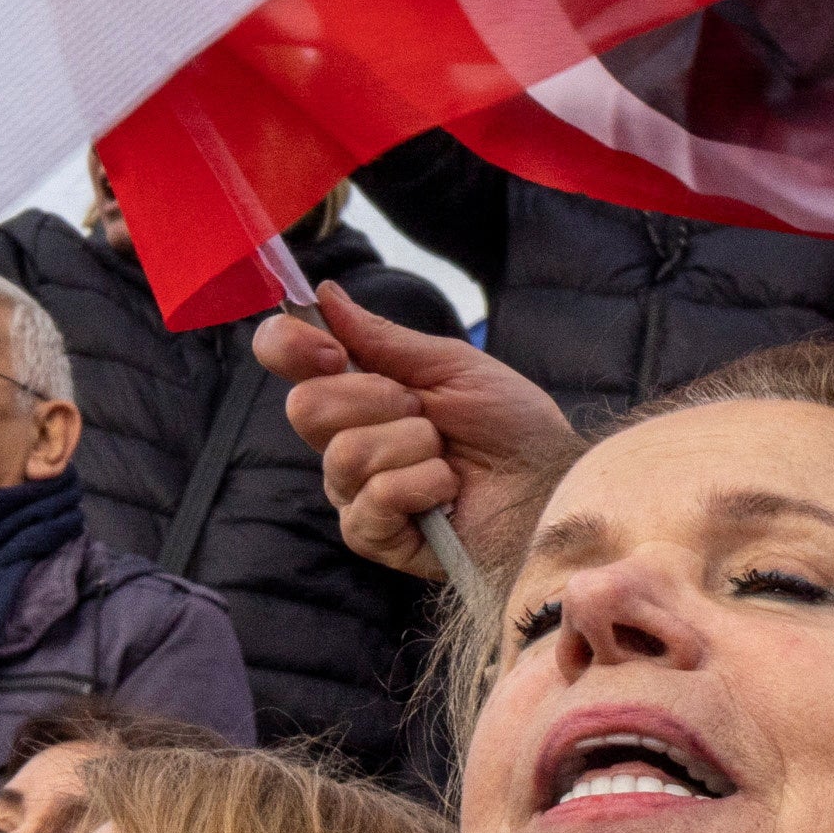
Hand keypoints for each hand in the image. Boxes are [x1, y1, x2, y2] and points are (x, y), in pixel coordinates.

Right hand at [253, 283, 576, 573]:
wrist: (550, 482)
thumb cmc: (510, 425)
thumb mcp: (450, 366)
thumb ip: (381, 337)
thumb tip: (324, 295)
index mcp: (355, 389)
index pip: (284, 356)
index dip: (291, 346)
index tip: (332, 349)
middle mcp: (342, 438)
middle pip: (305, 407)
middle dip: (377, 399)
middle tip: (425, 412)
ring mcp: (354, 490)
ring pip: (344, 454)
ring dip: (411, 446)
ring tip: (445, 456)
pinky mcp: (374, 536)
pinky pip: (371, 501)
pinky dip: (422, 486)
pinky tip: (446, 493)